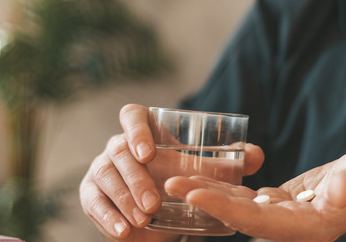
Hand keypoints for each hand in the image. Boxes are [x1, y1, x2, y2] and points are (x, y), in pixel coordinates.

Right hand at [80, 104, 264, 239]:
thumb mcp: (204, 173)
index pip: (132, 116)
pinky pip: (93, 202)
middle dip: (136, 179)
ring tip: (144, 219)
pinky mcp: (91, 192)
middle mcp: (119, 145)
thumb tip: (255, 155)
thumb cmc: (180, 182)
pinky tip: (123, 231)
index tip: (149, 152)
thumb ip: (231, 164)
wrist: (156, 215)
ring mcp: (101, 167)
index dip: (136, 129)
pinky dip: (107, 217)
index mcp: (145, 131)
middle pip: (119, 152)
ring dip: (124, 199)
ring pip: (105, 176)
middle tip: (154, 203)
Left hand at [165, 148, 345, 241]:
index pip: (256, 221)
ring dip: (209, 193)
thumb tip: (336, 192)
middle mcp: (289, 227)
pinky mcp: (281, 205)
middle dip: (204, 201)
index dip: (224, 208)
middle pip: (238, 217)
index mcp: (307, 227)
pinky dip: (225, 188)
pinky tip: (204, 177)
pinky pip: (247, 199)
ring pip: (238, 207)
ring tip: (176, 179)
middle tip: (169, 184)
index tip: (194, 194)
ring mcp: (283, 217)